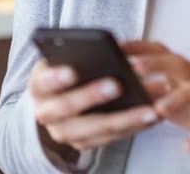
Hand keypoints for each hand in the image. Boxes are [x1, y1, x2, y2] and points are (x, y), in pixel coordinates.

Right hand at [27, 59, 160, 153]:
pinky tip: (152, 116)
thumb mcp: (60, 58)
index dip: (56, 79)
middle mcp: (46, 114)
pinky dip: (133, 128)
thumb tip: (105, 46)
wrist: (54, 100)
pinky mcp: (84, 143)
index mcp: (37, 87)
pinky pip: (110, 138)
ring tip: (150, 107)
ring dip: (125, 119)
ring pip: (94, 129)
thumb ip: (75, 53)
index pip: (42, 83)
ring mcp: (65, 132)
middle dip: (92, 97)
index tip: (72, 71)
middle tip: (118, 85)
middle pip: (67, 109)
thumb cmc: (63, 68)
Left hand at [123, 41, 189, 154]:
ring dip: (180, 96)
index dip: (140, 47)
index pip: (160, 51)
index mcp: (182, 70)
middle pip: (179, 63)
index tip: (118, 46)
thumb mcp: (171, 94)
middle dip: (157, 64)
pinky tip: (189, 147)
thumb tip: (114, 87)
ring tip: (159, 109)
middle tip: (135, 68)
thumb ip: (149, 89)